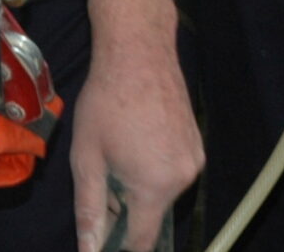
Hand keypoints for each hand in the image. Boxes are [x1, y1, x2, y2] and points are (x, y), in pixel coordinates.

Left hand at [69, 38, 201, 251]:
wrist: (139, 51)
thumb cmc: (107, 102)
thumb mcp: (87, 158)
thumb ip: (90, 210)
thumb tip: (90, 249)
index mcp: (156, 186)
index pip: (143, 241)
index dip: (121, 248)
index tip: (106, 242)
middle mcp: (184, 177)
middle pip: (152, 214)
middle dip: (125, 208)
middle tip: (102, 176)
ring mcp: (194, 157)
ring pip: (162, 191)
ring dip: (139, 185)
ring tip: (118, 150)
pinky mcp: (196, 142)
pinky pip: (172, 169)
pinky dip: (153, 166)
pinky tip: (135, 139)